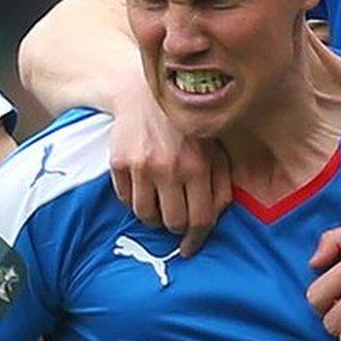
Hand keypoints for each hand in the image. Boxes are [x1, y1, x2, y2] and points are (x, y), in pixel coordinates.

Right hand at [108, 90, 230, 254]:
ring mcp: (141, 165)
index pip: (200, 219)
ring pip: (145, 216)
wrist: (141, 91)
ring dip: (153, 216)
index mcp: (198, 165)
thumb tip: (216, 218)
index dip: (196, 240)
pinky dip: (134, 200)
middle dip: (175, 227)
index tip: (190, 249)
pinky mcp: (119, 163)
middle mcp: (169, 167)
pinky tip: (143, 186)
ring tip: (159, 201)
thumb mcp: (213, 147)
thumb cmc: (185, 124)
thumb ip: (221, 182)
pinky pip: (125, 200)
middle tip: (175, 217)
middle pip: (173, 222)